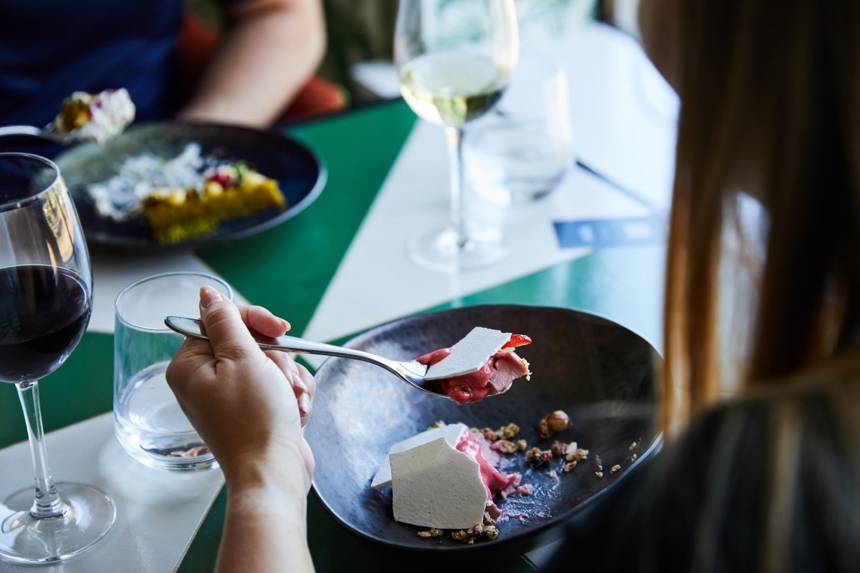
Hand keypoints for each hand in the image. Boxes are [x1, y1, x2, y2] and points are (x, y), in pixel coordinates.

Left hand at [166, 286, 315, 494]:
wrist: (274, 471)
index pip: (222, 319)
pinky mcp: (255, 410)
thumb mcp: (241, 357)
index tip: (281, 329)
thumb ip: (225, 320)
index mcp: (190, 365)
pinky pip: (279, 385)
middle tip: (282, 378)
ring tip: (291, 401)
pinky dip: (292, 395)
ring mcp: (232, 398)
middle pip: (251, 341)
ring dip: (289, 378)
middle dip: (278, 358)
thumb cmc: (254, 419)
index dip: (256, 320)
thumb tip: (207, 293)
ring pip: (271, 363)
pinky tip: (296, 411)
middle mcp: (206, 380)